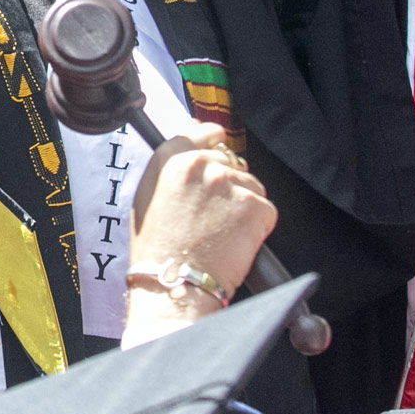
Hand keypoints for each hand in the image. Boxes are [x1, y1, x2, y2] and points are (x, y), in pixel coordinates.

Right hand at [128, 121, 274, 306]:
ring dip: (244, 208)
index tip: (218, 152)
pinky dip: (257, 228)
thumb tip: (193, 145)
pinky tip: (235, 242)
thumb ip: (171, 168)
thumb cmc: (157, 247)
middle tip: (214, 216)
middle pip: (232, 164)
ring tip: (221, 233)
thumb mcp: (148, 195)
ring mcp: (229, 184)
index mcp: (170, 158)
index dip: (214, 144)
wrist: (173, 281)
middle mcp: (200, 164)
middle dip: (230, 186)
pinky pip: (266, 211)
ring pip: (252, 187)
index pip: (204, 132)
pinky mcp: (253, 206)